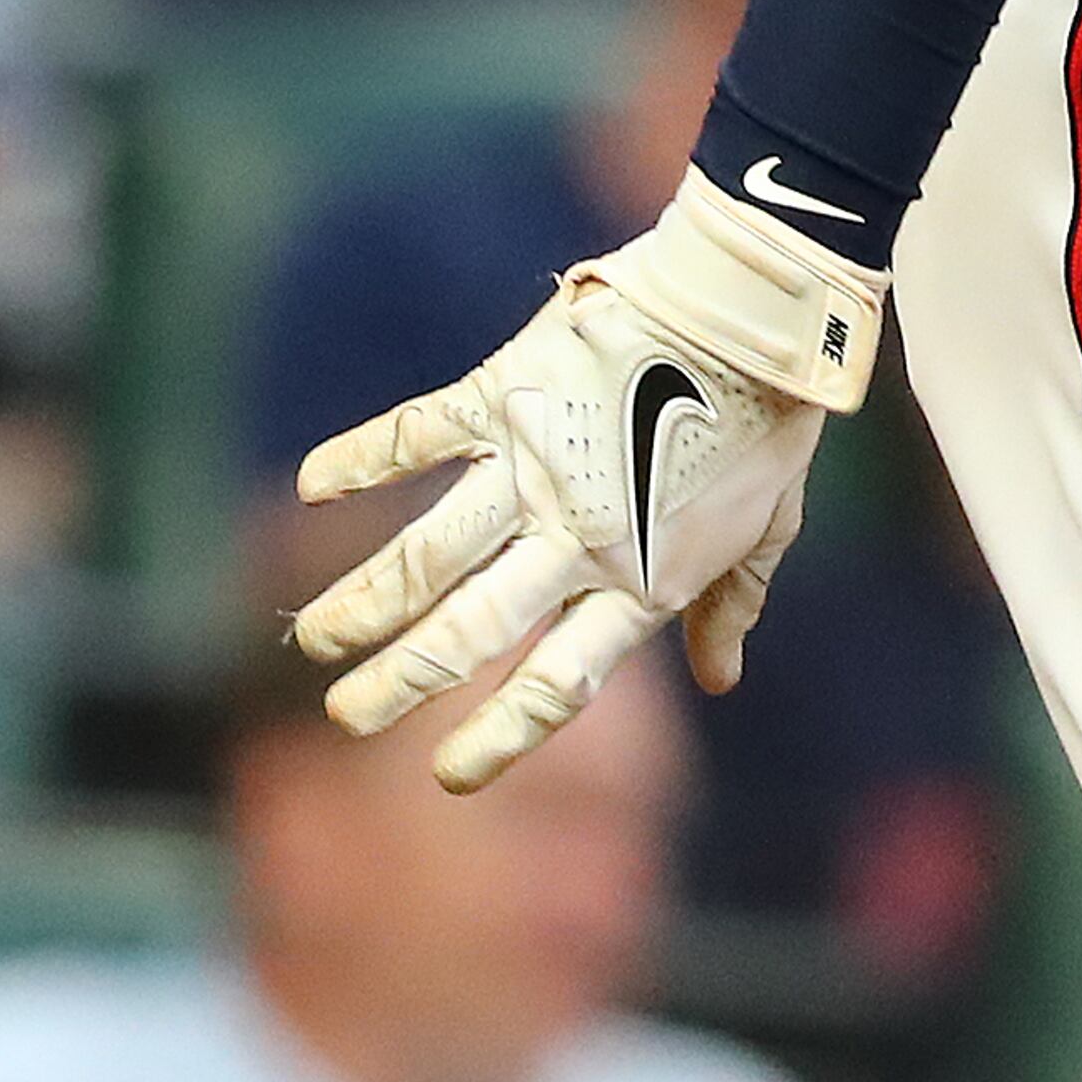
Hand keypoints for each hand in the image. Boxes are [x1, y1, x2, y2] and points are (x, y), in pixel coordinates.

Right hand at [290, 171, 881, 791]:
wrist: (755, 308)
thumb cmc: (769, 421)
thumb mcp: (768, 526)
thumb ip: (732, 603)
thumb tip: (721, 680)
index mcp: (641, 580)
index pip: (556, 683)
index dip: (499, 736)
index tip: (446, 774)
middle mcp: (577, 538)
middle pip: (468, 631)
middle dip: (398, 681)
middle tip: (345, 715)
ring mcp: (534, 468)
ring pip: (426, 554)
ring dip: (362, 601)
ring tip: (313, 639)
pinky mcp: (506, 394)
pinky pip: (419, 434)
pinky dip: (361, 458)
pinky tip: (312, 486)